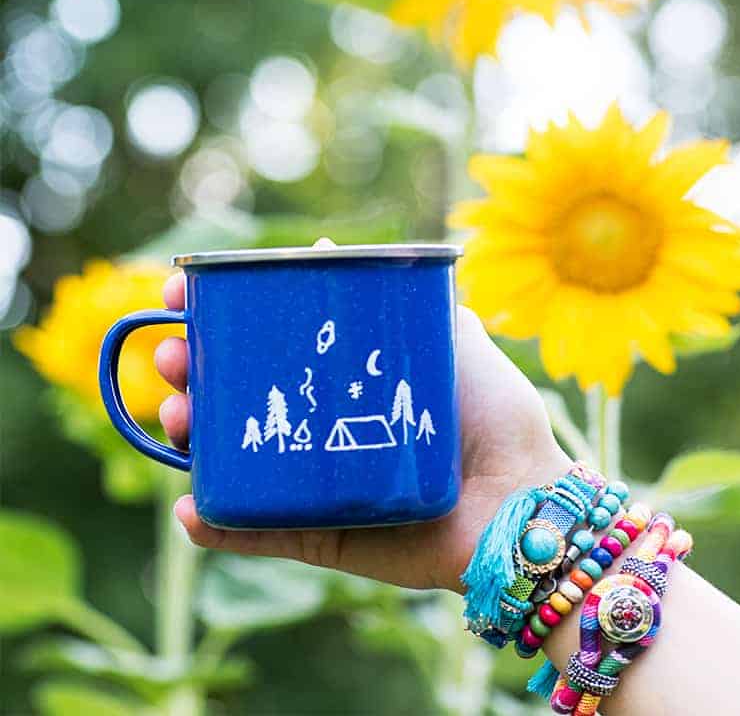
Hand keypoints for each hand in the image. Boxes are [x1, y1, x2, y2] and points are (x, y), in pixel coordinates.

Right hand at [155, 273, 569, 592]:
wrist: (524, 502)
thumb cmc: (496, 418)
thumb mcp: (455, 341)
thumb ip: (410, 296)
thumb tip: (331, 247)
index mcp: (341, 384)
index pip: (265, 347)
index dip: (217, 320)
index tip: (181, 293)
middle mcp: (319, 430)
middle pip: (235, 401)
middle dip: (189, 374)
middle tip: (171, 358)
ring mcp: (314, 485)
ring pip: (232, 463)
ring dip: (189, 441)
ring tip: (177, 417)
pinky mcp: (322, 537)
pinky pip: (258, 533)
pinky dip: (216, 526)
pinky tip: (190, 508)